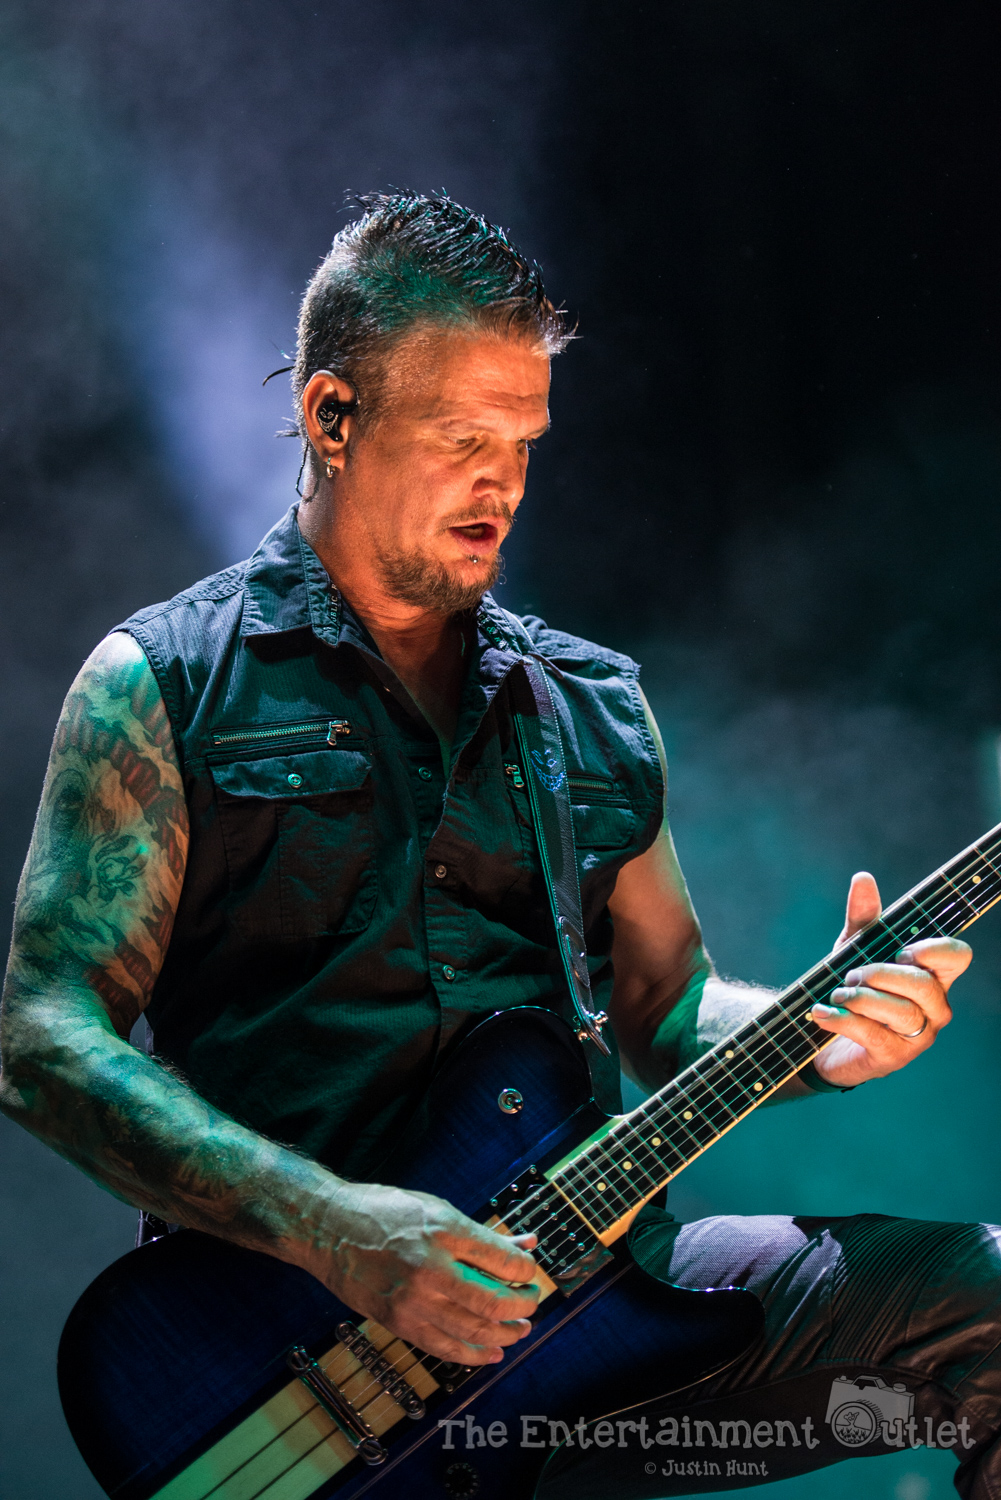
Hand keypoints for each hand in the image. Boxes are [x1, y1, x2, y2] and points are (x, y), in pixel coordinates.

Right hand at [301, 1181, 540, 1365]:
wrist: (328, 1229)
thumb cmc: (381, 1211)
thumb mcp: (436, 1209)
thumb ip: (482, 1232)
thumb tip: (526, 1242)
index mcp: (444, 1230)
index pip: (504, 1260)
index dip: (527, 1270)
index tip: (530, 1270)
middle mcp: (431, 1267)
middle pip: (496, 1300)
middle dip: (524, 1305)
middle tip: (531, 1301)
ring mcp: (413, 1299)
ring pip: (475, 1329)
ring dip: (506, 1333)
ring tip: (519, 1329)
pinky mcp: (398, 1322)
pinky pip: (445, 1348)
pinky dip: (474, 1354)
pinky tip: (492, 1351)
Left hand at [808, 871, 970, 1087]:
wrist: (824, 1036)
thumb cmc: (853, 989)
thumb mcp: (853, 949)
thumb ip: (862, 917)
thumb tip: (863, 878)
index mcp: (933, 975)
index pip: (957, 956)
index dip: (933, 949)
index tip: (901, 949)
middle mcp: (934, 1007)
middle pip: (924, 985)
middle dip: (880, 974)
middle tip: (851, 974)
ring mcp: (917, 1036)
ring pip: (900, 1011)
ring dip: (860, 997)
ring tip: (837, 993)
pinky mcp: (892, 1058)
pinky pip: (873, 1035)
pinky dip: (842, 1020)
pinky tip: (821, 1012)